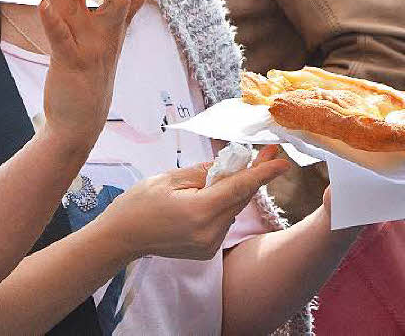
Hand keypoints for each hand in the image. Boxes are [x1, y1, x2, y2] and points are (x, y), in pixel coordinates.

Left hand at [23, 0, 131, 149]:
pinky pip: (63, 39)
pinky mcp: (70, 64)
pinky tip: (41, 5)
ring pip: (78, 9)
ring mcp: (91, 49)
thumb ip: (90, 8)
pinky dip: (52, 21)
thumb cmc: (85, 72)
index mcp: (116, 26)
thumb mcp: (97, 39)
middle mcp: (109, 34)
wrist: (78, 122)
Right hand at [103, 145, 290, 261]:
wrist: (122, 236)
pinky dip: (221, 206)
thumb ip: (204, 171)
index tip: (282, 160)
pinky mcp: (208, 251)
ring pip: (232, 210)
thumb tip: (230, 164)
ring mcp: (209, 245)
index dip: (263, 173)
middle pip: (239, 199)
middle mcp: (209, 232)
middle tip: (263, 154)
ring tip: (214, 177)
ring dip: (232, 191)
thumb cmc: (139, 203)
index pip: (239, 188)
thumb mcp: (169, 179)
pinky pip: (223, 221)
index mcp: (199, 211)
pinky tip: (205, 198)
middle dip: (250, 176)